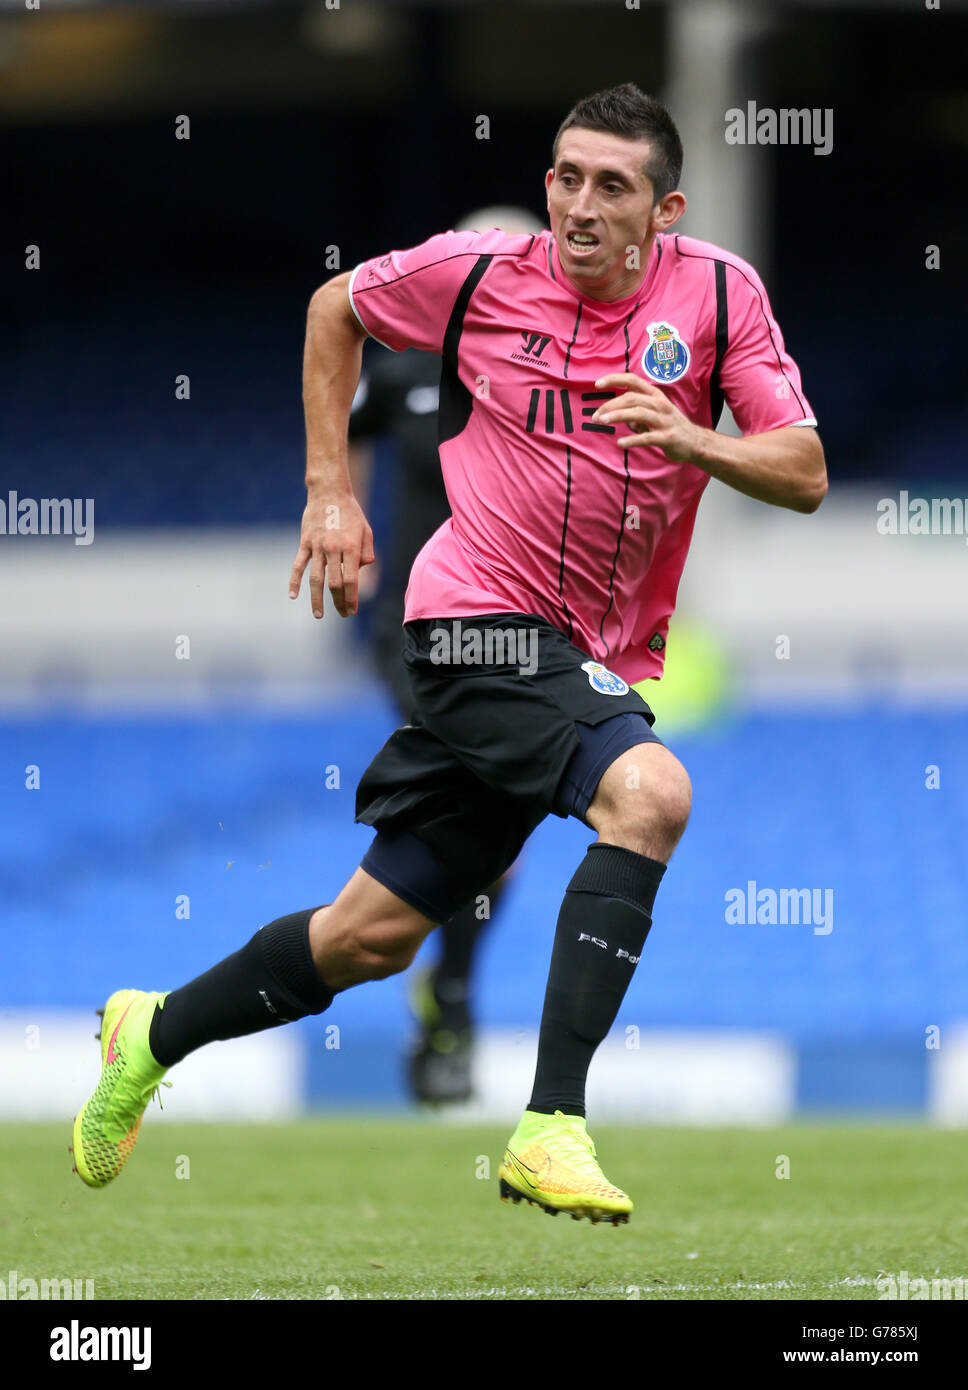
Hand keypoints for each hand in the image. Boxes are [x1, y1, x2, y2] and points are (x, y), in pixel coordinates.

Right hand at [288, 493, 374, 618]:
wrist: (329, 492)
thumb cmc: (351, 513)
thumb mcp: (366, 531)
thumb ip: (366, 553)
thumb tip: (360, 571)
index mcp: (351, 547)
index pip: (351, 580)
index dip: (352, 598)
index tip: (352, 610)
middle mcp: (334, 549)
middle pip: (335, 583)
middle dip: (339, 602)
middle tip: (343, 614)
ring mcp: (317, 546)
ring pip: (316, 579)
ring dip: (317, 599)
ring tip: (319, 615)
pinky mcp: (305, 542)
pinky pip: (298, 565)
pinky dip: (294, 581)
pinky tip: (293, 596)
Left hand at [593, 373, 703, 461]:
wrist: (695, 442)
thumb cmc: (670, 425)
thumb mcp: (654, 413)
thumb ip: (635, 411)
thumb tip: (620, 416)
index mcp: (655, 395)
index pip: (632, 380)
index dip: (614, 379)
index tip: (597, 384)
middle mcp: (659, 404)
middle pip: (631, 398)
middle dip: (610, 405)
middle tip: (595, 416)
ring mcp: (664, 420)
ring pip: (637, 413)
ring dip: (617, 416)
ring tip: (601, 422)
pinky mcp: (667, 437)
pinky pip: (647, 437)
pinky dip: (632, 440)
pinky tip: (620, 443)